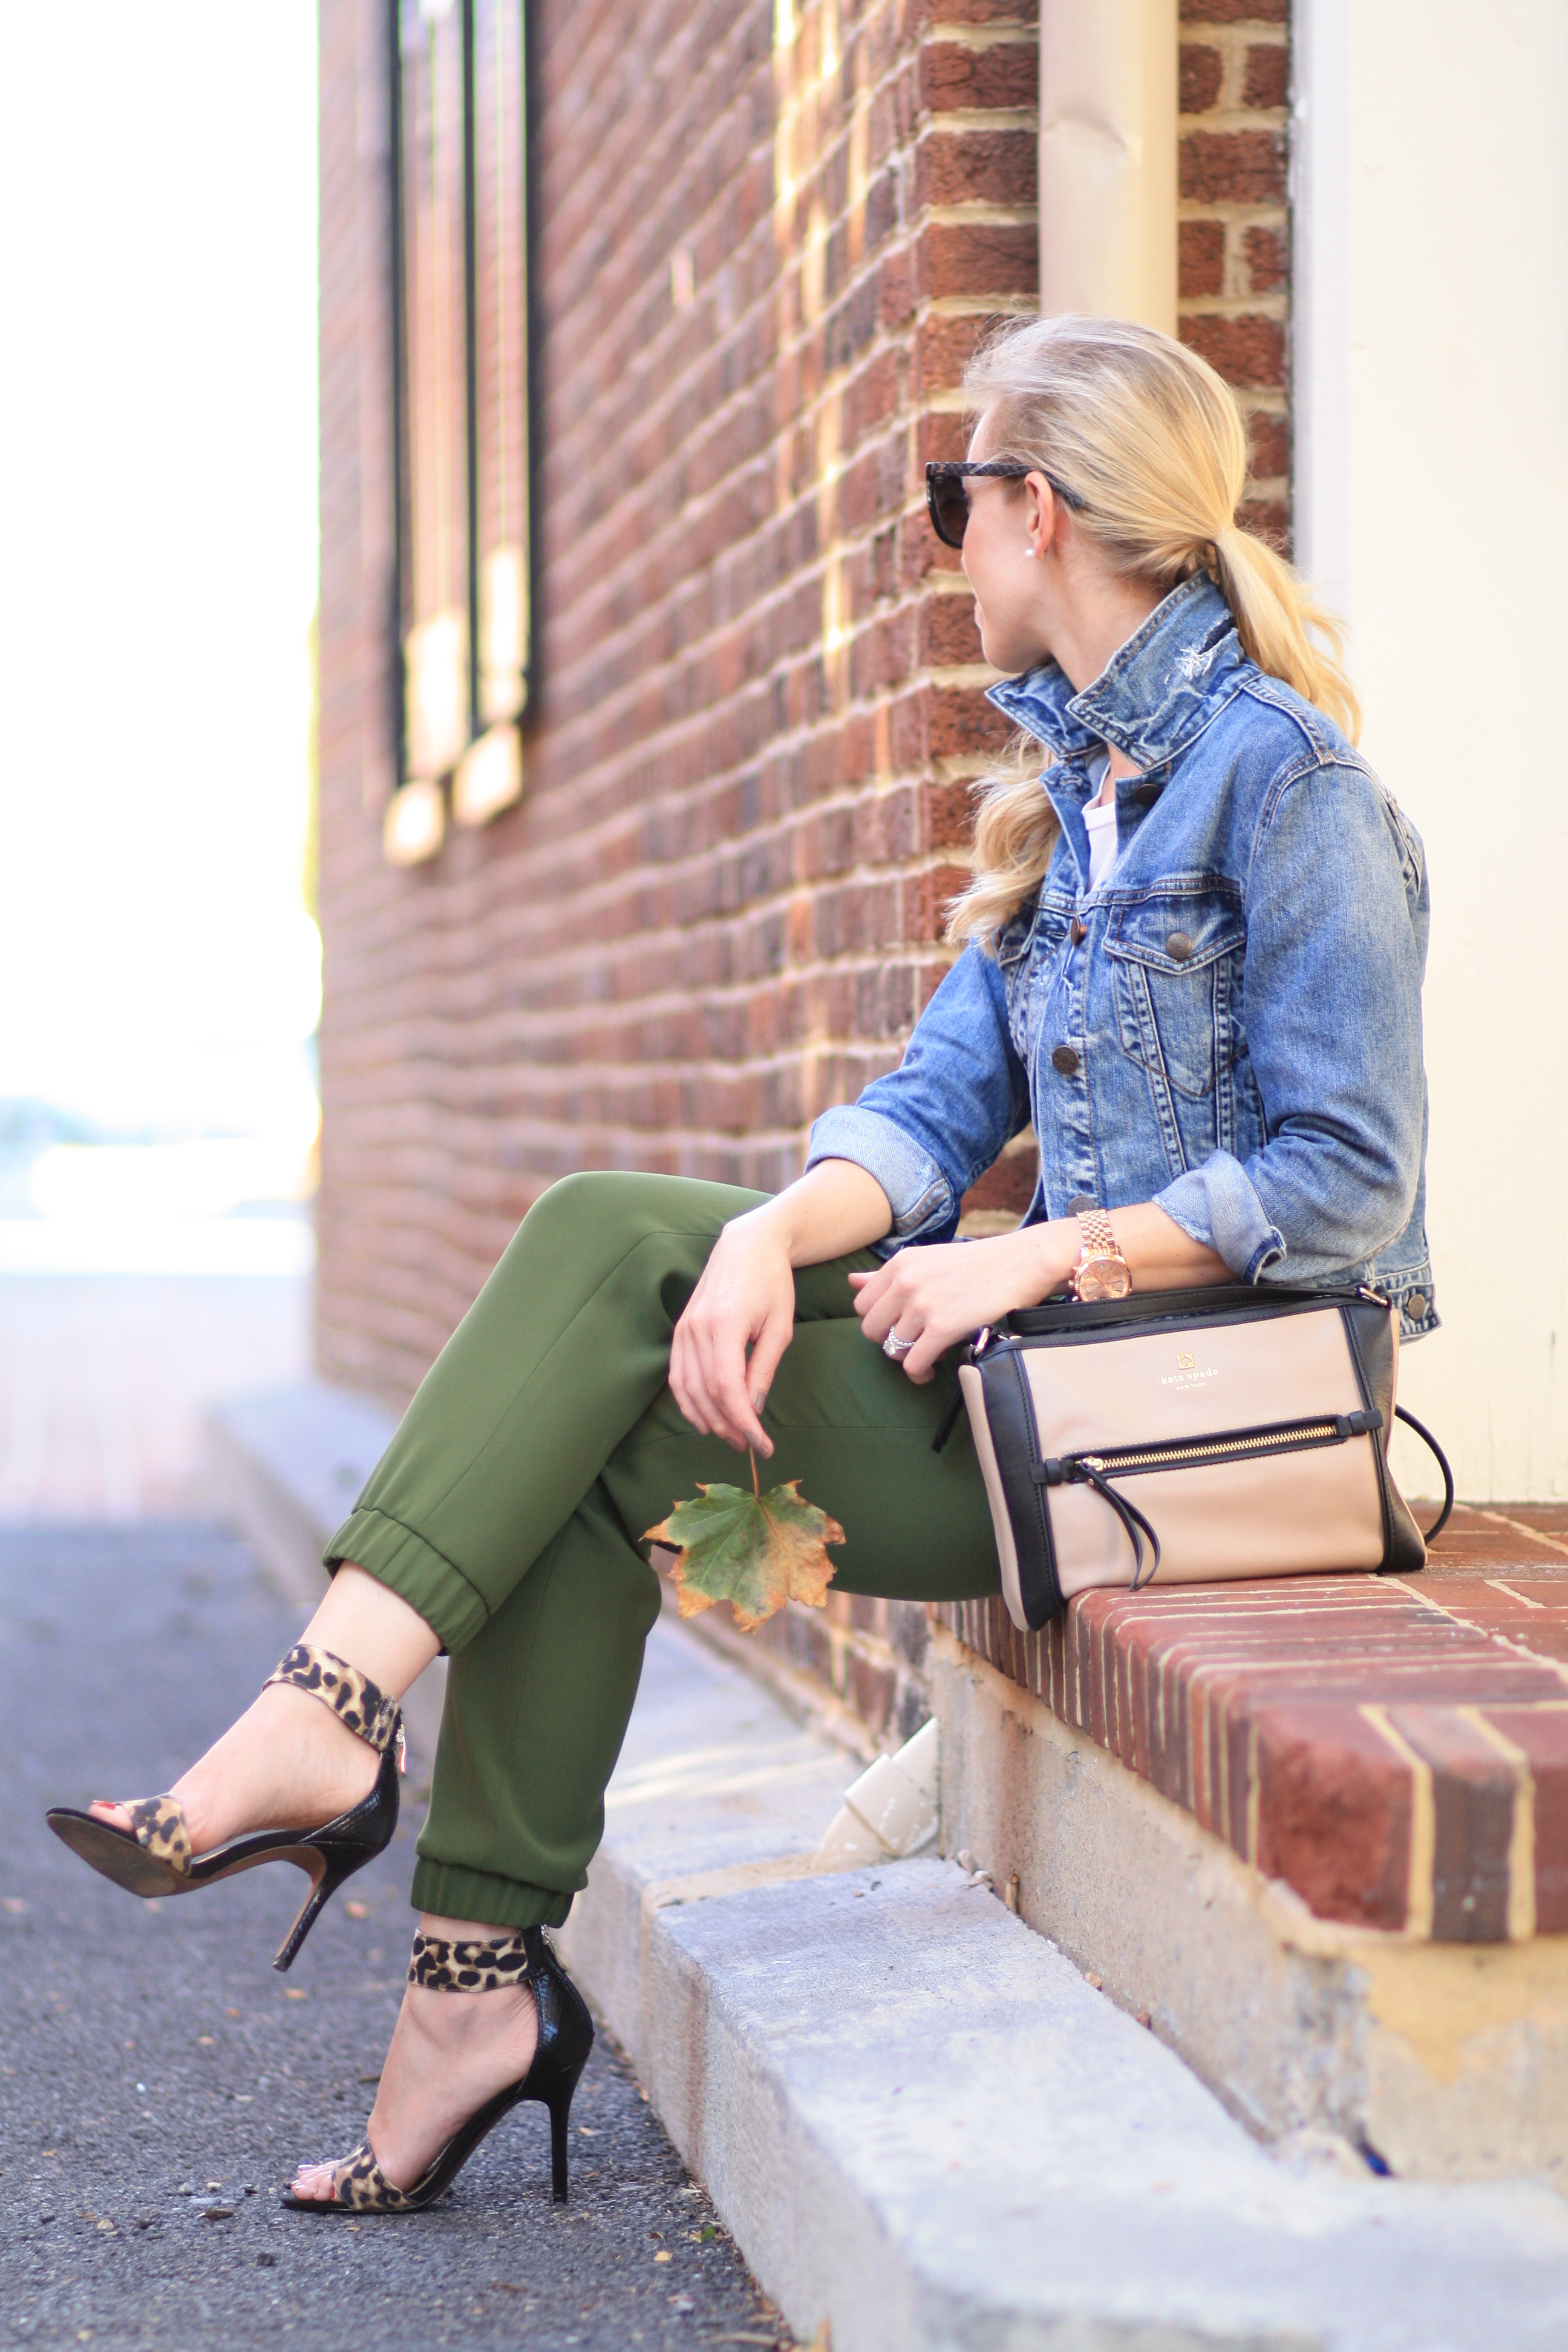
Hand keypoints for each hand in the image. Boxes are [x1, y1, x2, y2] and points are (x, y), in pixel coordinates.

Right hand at [668, 1210, 795, 1455]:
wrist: (747, 1246)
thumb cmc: (771, 1283)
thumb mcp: (780, 1326)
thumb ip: (764, 1368)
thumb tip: (752, 1409)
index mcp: (725, 1324)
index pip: (727, 1386)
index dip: (742, 1421)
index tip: (761, 1444)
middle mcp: (697, 1328)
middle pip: (706, 1392)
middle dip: (728, 1425)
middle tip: (750, 1445)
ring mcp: (683, 1329)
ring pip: (687, 1388)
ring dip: (708, 1419)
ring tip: (732, 1436)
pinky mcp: (680, 1330)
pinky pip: (677, 1375)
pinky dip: (688, 1401)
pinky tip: (705, 1419)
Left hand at [849, 1226, 1075, 1381]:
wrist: (1021, 1263)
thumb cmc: (977, 1264)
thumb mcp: (926, 1260)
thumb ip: (887, 1274)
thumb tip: (850, 1280)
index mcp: (899, 1264)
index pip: (861, 1304)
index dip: (878, 1322)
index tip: (897, 1327)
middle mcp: (905, 1282)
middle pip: (871, 1330)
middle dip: (888, 1343)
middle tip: (910, 1345)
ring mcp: (922, 1305)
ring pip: (891, 1349)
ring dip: (907, 1359)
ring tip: (925, 1358)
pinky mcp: (943, 1327)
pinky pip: (913, 1363)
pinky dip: (919, 1373)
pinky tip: (931, 1370)